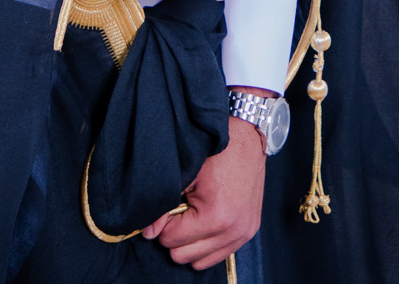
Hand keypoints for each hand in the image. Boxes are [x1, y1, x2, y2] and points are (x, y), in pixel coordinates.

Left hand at [141, 114, 266, 268]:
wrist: (248, 136)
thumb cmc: (215, 151)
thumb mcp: (184, 175)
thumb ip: (161, 208)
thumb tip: (148, 233)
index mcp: (216, 216)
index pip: (171, 241)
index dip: (164, 224)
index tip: (172, 205)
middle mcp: (234, 229)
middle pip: (184, 256)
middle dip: (176, 236)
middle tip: (181, 210)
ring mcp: (244, 232)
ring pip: (201, 261)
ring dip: (192, 242)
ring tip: (194, 215)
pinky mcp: (250, 230)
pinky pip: (219, 254)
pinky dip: (207, 243)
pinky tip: (207, 220)